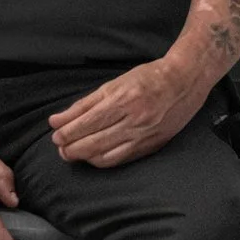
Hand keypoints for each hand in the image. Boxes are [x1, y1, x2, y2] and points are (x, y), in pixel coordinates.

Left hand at [48, 57, 200, 170]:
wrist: (184, 82)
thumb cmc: (148, 78)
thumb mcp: (113, 84)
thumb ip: (84, 104)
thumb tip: (57, 120)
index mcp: (123, 101)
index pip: (87, 123)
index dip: (67, 133)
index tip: (55, 135)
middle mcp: (134, 121)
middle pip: (94, 143)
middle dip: (71, 149)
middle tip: (60, 147)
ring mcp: (143, 136)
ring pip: (106, 157)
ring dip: (85, 158)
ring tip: (73, 153)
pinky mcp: (151, 146)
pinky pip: (120, 160)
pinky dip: (102, 161)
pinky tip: (93, 156)